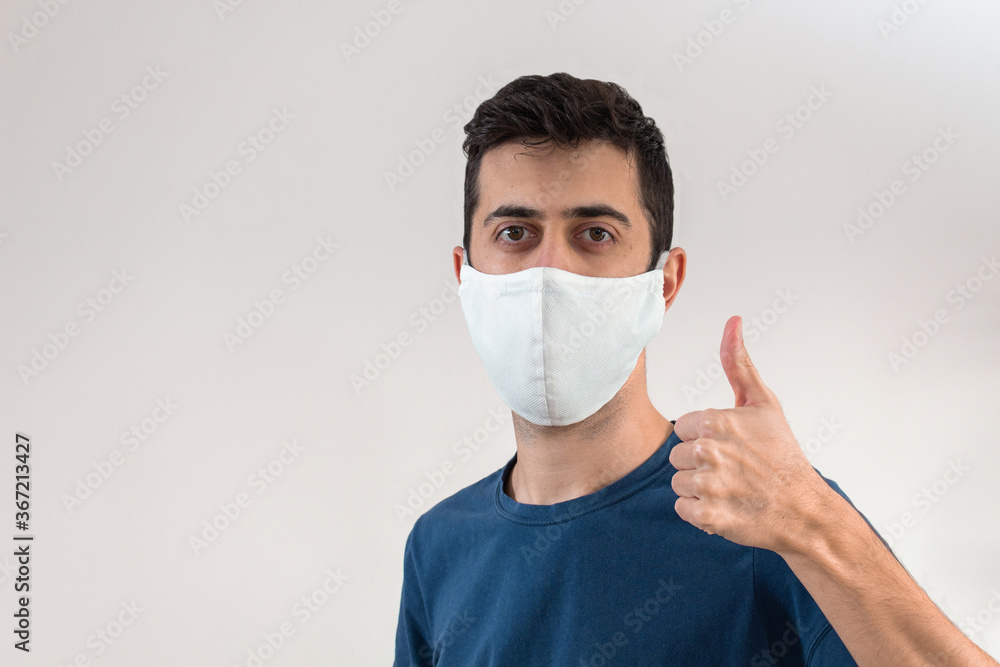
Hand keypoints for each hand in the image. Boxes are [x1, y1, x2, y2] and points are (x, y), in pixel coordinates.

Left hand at [669, 315, 829, 554]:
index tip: (730, 446)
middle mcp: (710, 451)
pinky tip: (725, 506)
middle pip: (677, 456)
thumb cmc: (781, 453)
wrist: (804, 508)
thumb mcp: (763, 403)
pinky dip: (700, 512)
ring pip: (678, 482)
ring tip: (729, 488)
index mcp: (717, 421)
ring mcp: (709, 485)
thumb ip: (739, 363)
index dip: (704, 438)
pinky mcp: (708, 516)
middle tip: (732, 469)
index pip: (682, 428)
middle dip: (699, 463)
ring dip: (699, 488)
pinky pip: (682, 508)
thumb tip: (733, 321)